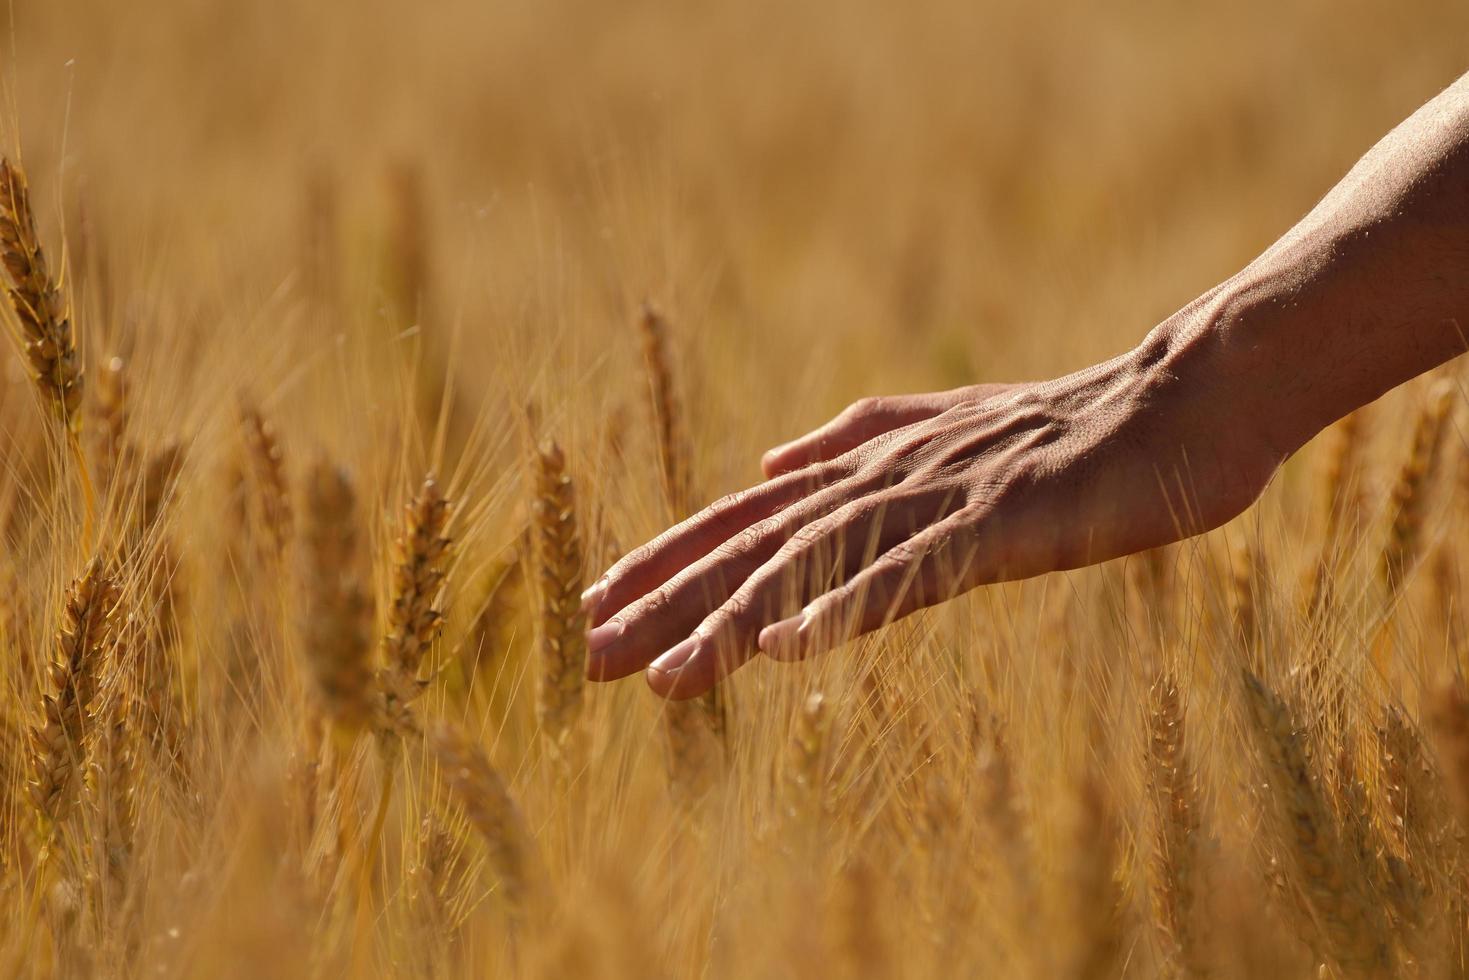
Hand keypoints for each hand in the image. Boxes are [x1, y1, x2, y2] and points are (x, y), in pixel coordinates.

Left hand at [583, 315, 1283, 699]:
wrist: (1180, 401)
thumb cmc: (1070, 435)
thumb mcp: (946, 438)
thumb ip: (856, 442)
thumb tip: (772, 460)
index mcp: (866, 468)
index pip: (741, 520)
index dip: (662, 564)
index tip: (591, 610)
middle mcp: (880, 478)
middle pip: (749, 544)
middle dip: (662, 602)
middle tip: (580, 654)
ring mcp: (936, 500)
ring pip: (809, 565)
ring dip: (730, 622)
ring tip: (660, 679)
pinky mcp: (997, 524)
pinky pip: (909, 574)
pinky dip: (844, 608)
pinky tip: (787, 649)